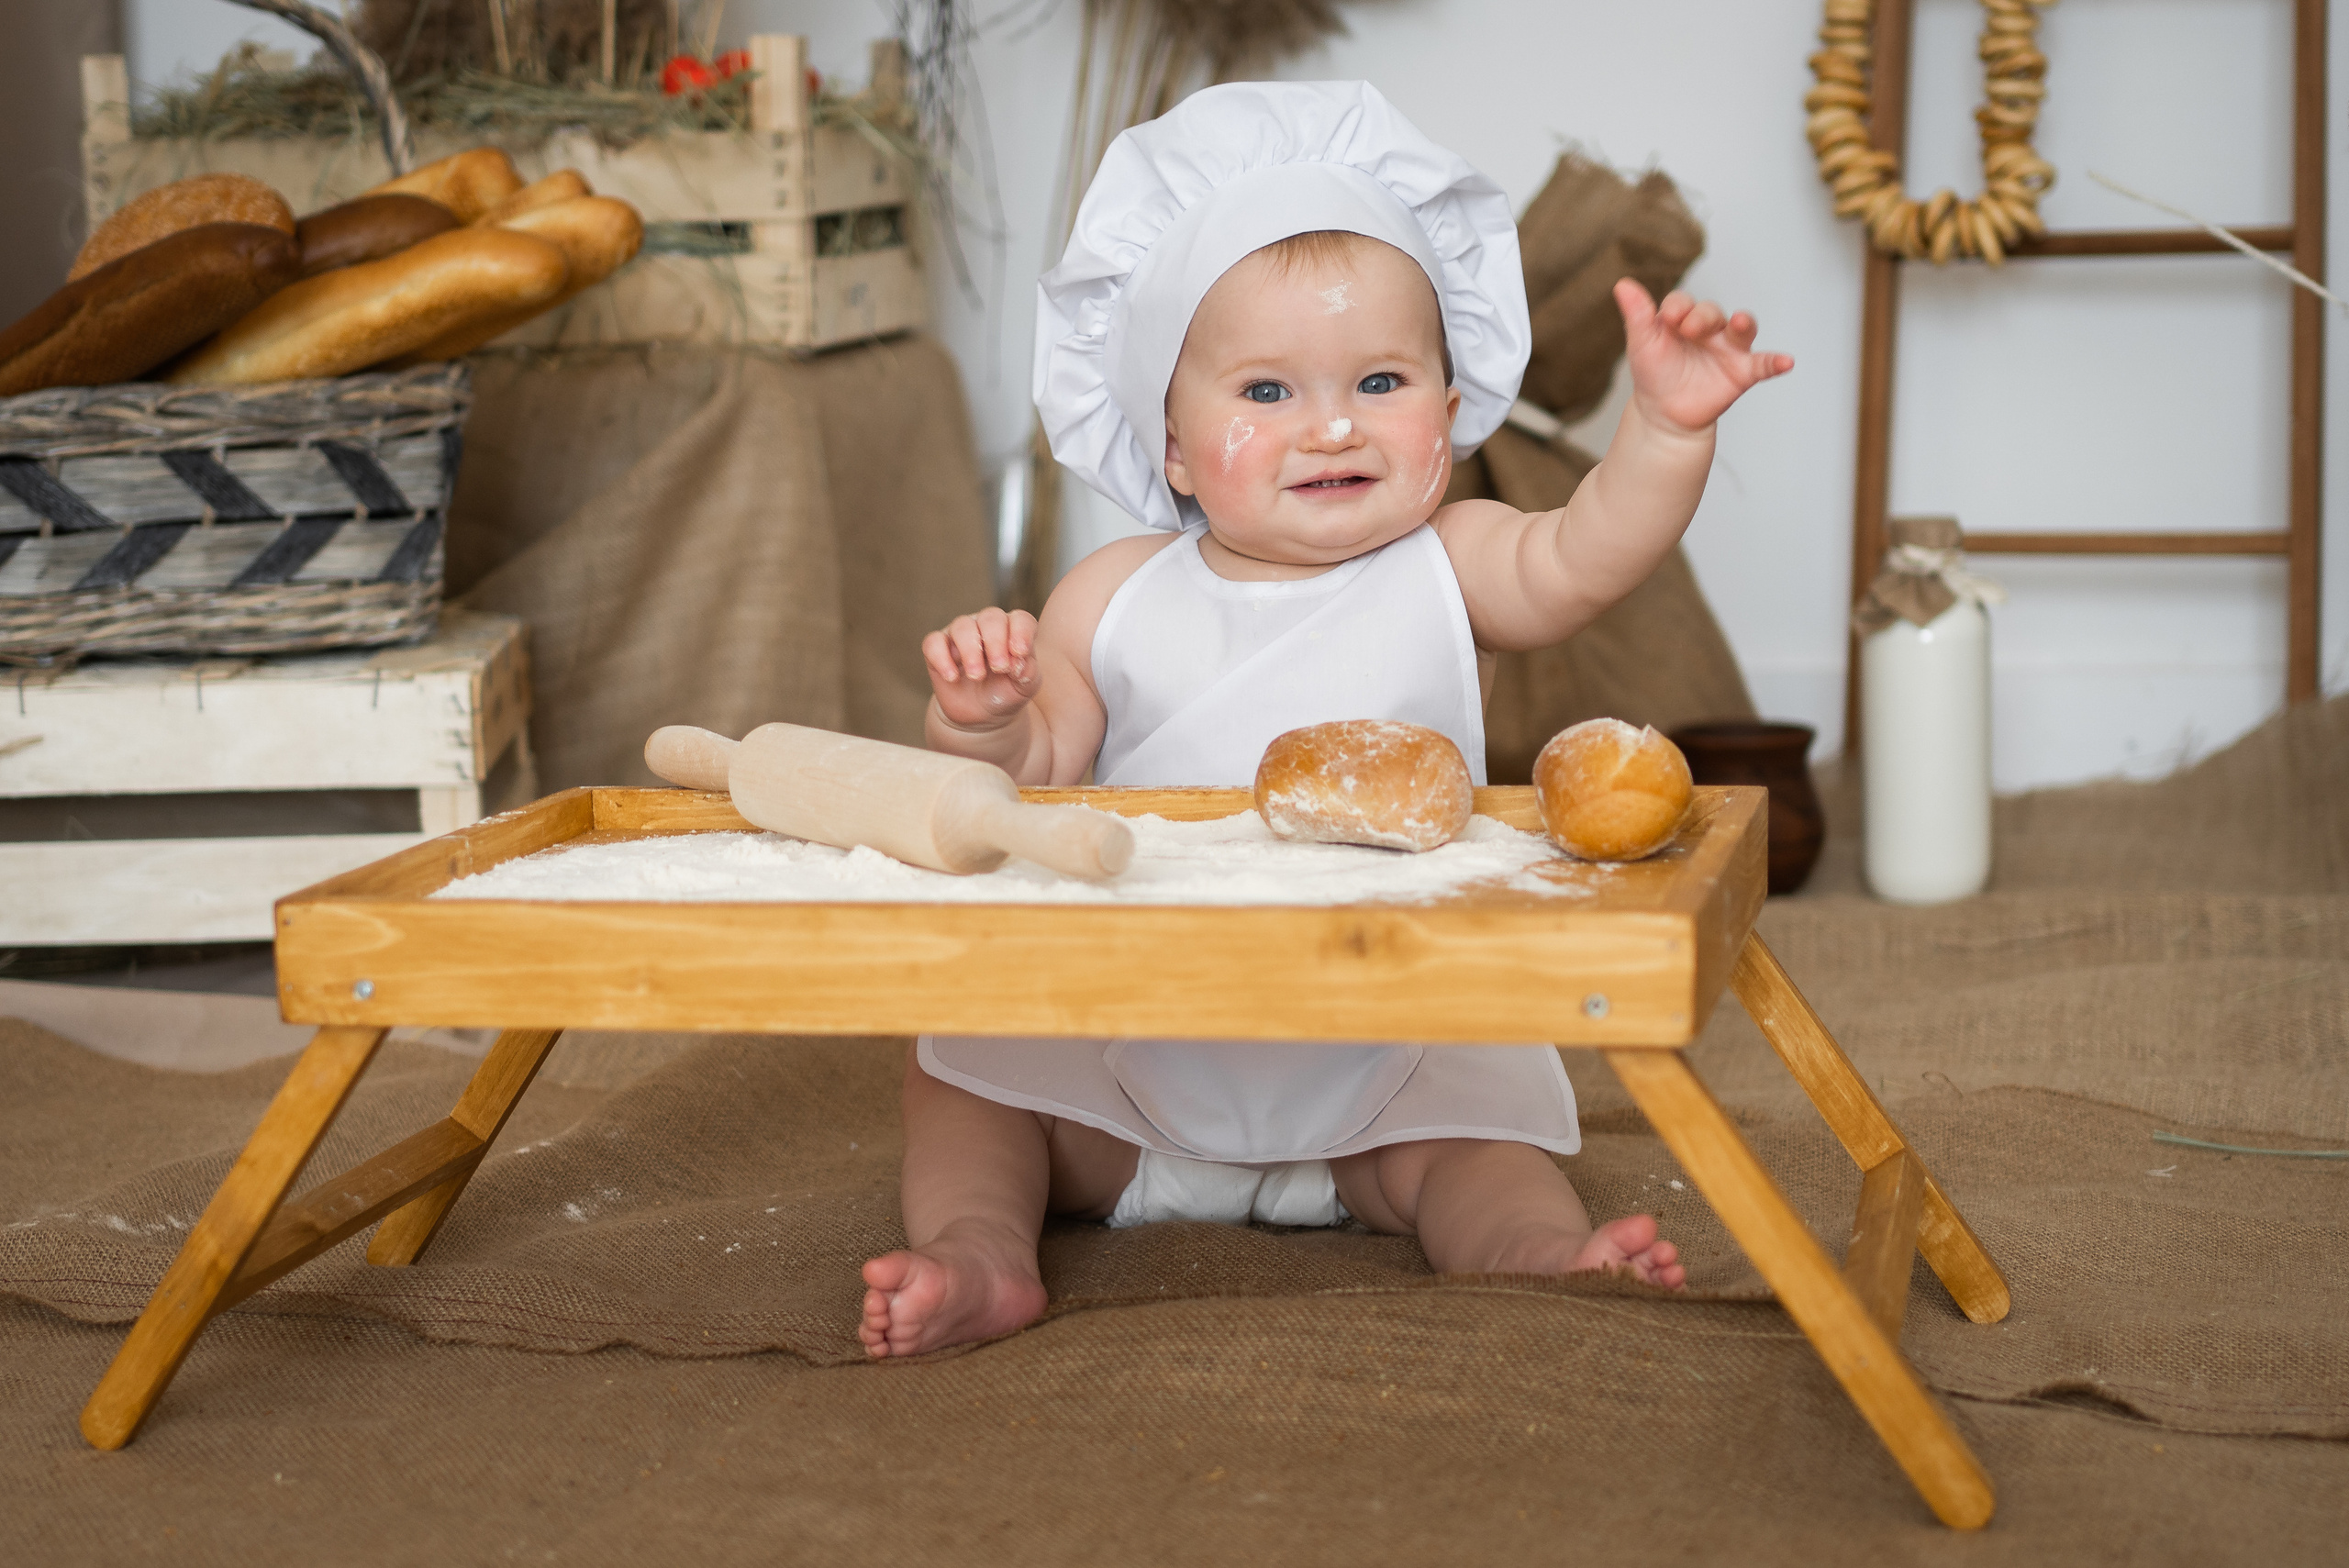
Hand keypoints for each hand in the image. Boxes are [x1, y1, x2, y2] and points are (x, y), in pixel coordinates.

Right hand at [923, 607, 1041, 730]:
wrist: (981, 715)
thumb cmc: (1006, 693)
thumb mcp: (1025, 688)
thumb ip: (1029, 673)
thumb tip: (1019, 663)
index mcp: (1013, 630)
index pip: (1020, 620)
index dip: (1021, 632)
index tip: (1020, 653)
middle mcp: (987, 626)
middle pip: (991, 617)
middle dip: (995, 642)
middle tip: (999, 668)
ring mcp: (961, 634)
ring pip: (962, 626)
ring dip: (970, 650)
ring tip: (976, 676)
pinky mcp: (938, 648)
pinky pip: (933, 642)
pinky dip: (941, 658)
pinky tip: (952, 677)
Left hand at [1615, 279, 1793, 436]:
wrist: (1664, 415)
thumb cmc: (1654, 374)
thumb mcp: (1642, 344)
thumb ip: (1637, 315)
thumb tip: (1623, 284)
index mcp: (1683, 319)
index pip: (1683, 301)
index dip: (1677, 307)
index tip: (1668, 319)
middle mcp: (1709, 329)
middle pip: (1712, 311)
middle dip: (1703, 316)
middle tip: (1690, 329)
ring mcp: (1728, 349)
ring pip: (1742, 328)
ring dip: (1744, 323)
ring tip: (1742, 321)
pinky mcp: (1742, 371)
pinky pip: (1764, 364)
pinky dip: (1776, 362)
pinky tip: (1787, 362)